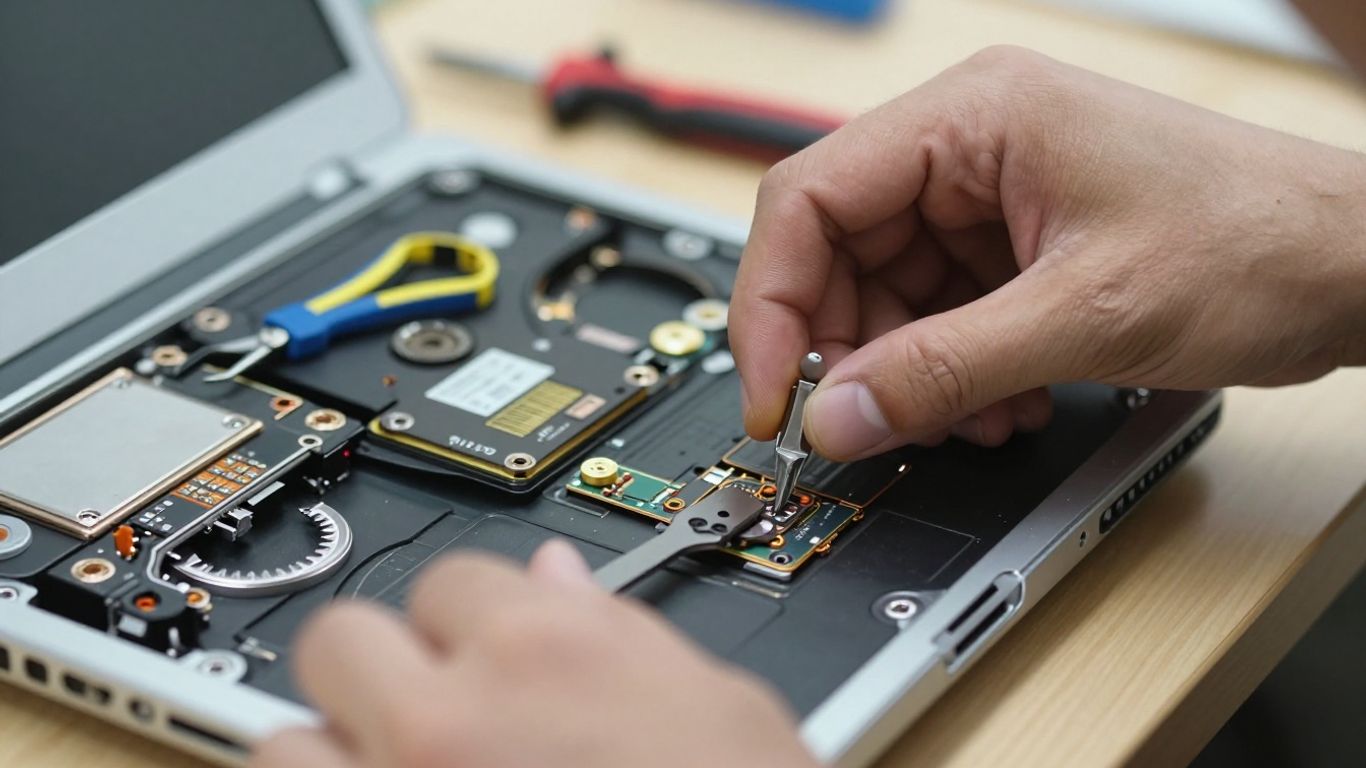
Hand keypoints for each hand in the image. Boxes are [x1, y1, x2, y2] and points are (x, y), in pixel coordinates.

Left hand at [250, 541, 816, 767]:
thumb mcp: (722, 706)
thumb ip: (621, 632)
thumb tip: (558, 580)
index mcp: (552, 651)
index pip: (449, 581)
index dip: (471, 621)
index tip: (482, 653)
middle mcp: (455, 720)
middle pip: (341, 638)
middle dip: (379, 672)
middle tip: (427, 714)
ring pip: (289, 745)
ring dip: (335, 758)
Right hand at [731, 46, 1365, 459]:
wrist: (1352, 267)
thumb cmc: (1256, 241)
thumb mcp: (1085, 317)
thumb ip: (944, 371)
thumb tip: (836, 416)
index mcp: (972, 116)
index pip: (809, 197)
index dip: (774, 302)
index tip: (775, 391)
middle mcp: (968, 144)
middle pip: (838, 251)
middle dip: (852, 348)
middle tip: (870, 420)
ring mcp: (988, 194)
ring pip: (885, 294)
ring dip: (909, 371)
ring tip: (969, 417)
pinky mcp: (1012, 243)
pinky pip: (936, 313)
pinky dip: (949, 371)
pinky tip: (1001, 404)